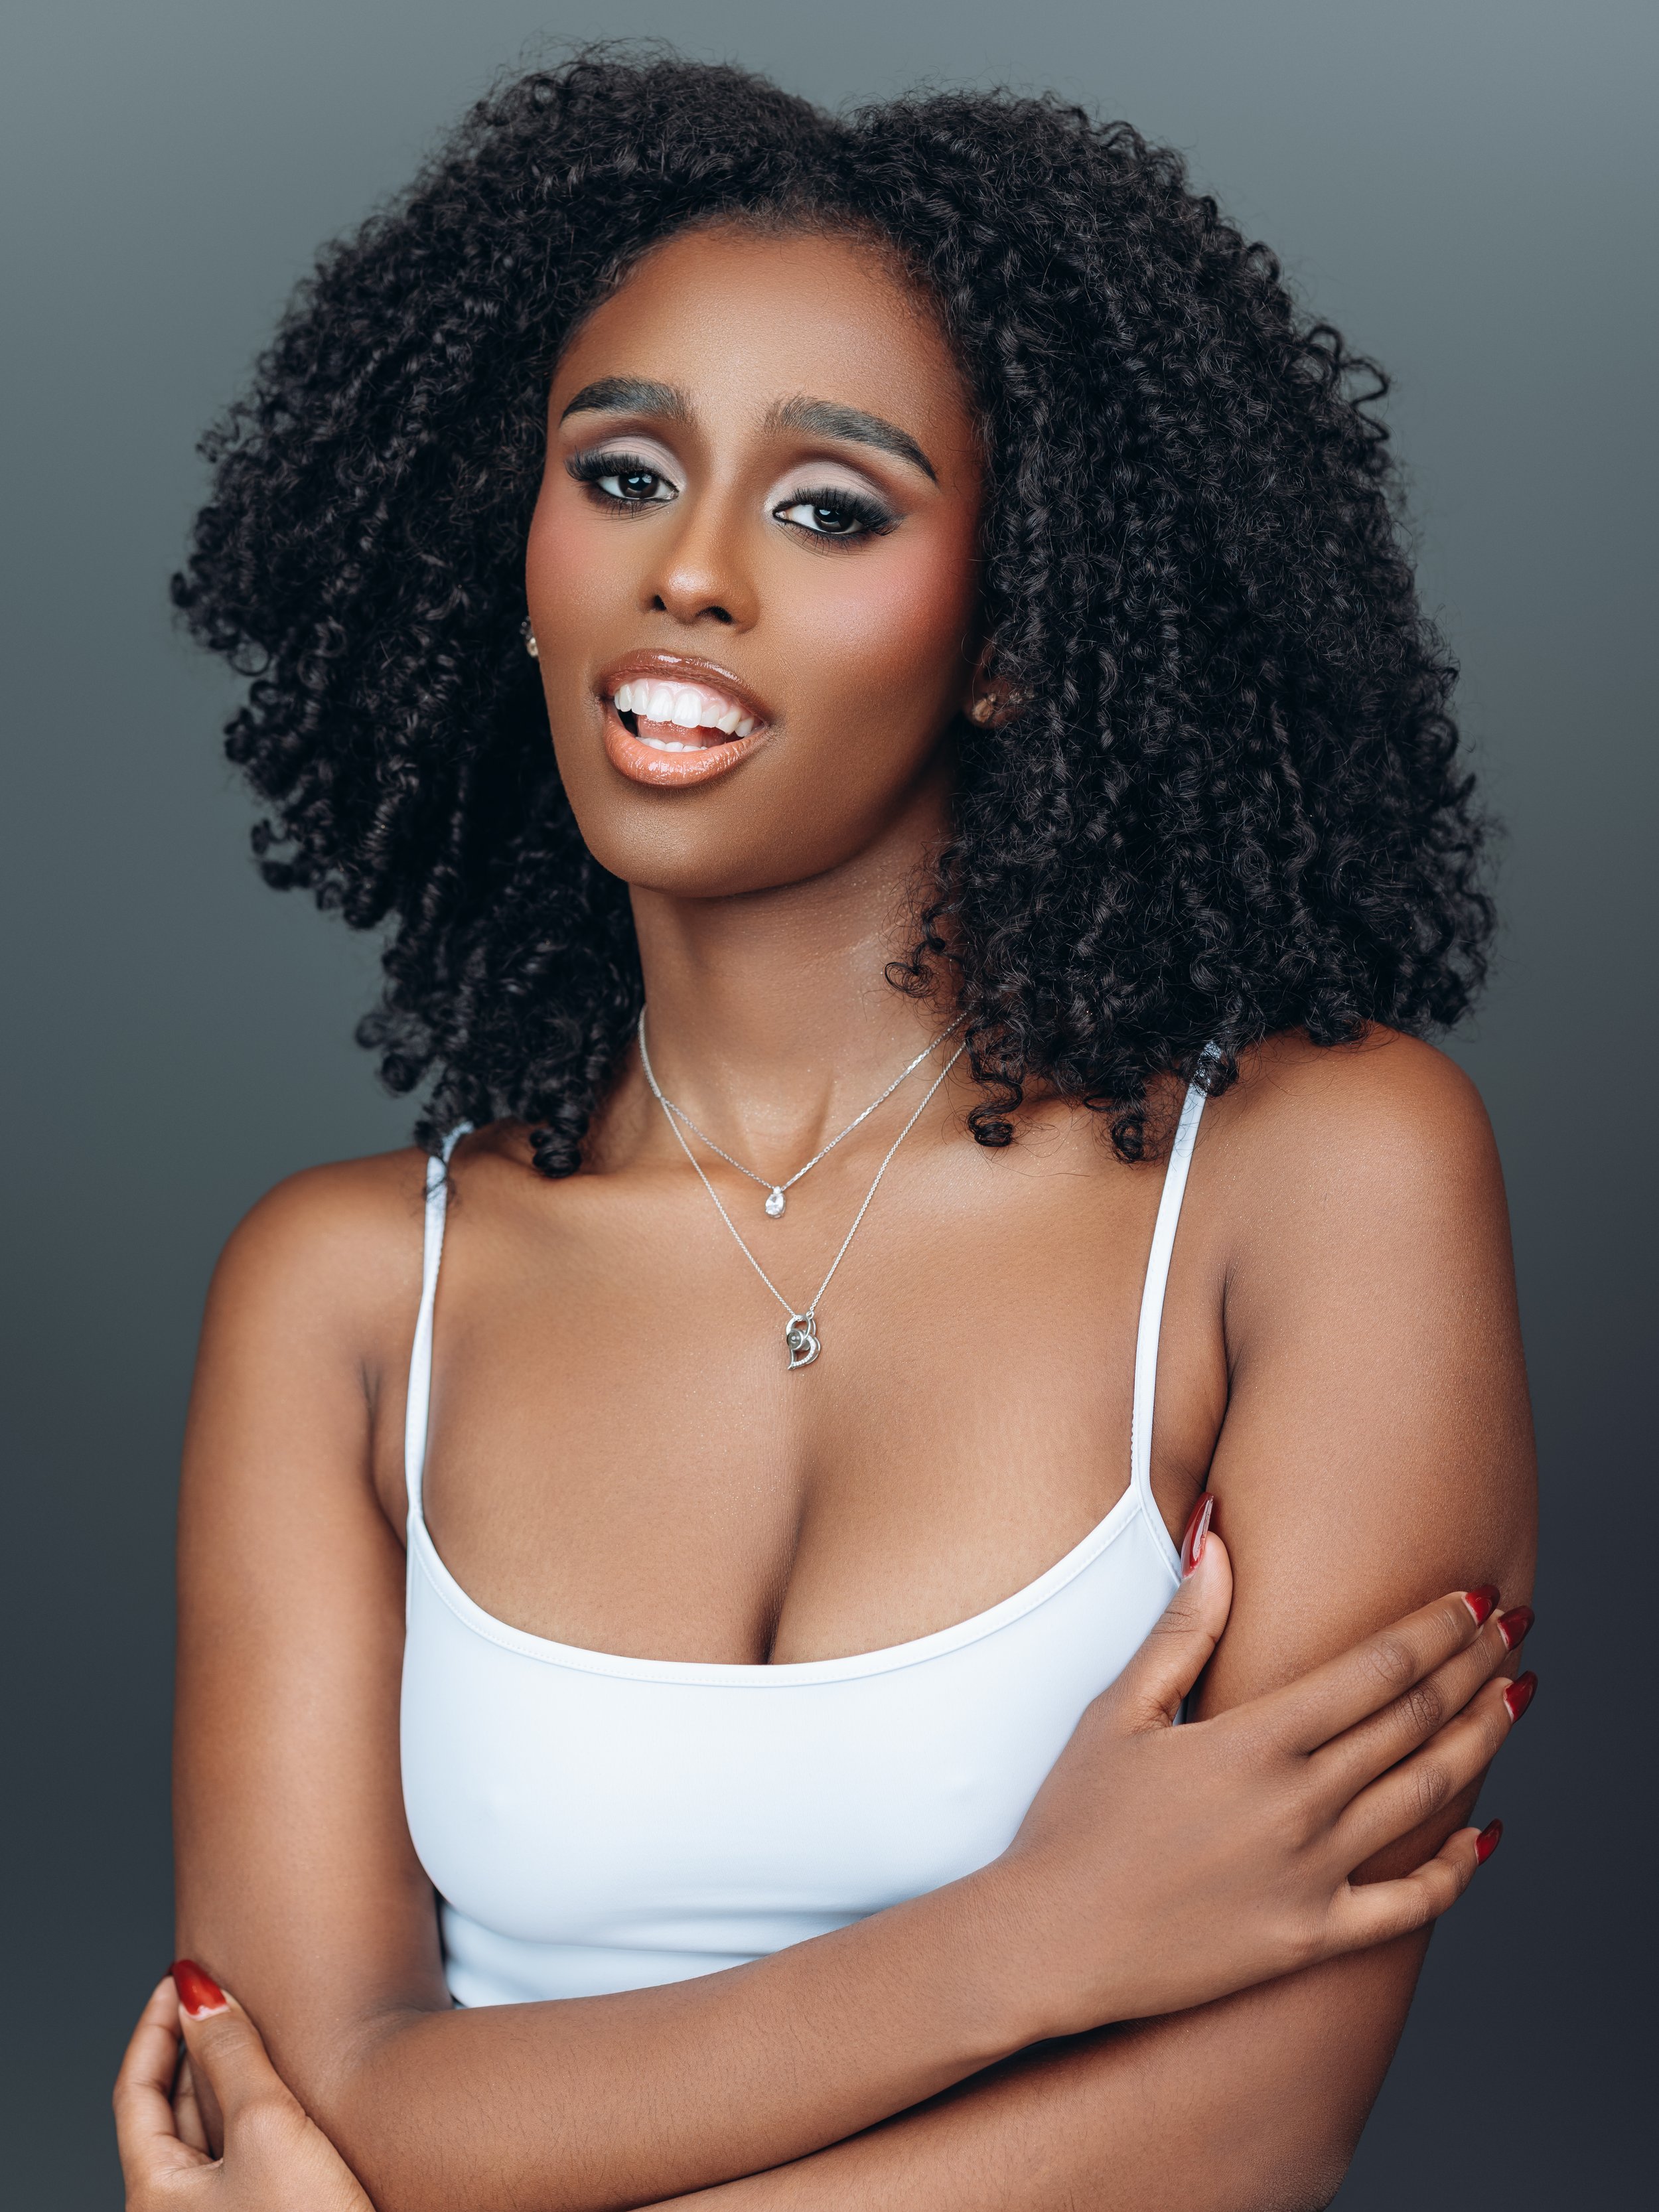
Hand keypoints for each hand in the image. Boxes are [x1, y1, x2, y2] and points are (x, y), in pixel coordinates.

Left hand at [114, 1965, 370, 2211]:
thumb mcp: (266, 2125)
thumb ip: (232, 2053)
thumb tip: (197, 1988)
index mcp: (155, 2196)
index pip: (134, 2092)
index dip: (154, 2027)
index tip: (179, 1978)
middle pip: (167, 2112)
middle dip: (189, 2047)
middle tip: (213, 1992)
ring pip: (207, 2133)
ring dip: (222, 2076)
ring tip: (247, 2027)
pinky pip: (241, 2152)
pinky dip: (251, 2108)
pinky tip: (281, 2089)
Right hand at [989, 1503, 1530, 2039]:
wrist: (1052, 1942)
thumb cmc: (1073, 1822)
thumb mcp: (1117, 1710)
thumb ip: (1182, 1627)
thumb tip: (1217, 1539)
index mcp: (1255, 1740)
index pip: (1377, 1668)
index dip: (1436, 1627)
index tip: (1474, 1596)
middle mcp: (1300, 1804)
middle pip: (1416, 1719)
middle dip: (1474, 1665)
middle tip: (1514, 1625)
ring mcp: (1315, 1875)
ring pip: (1429, 1796)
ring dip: (1482, 1739)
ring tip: (1517, 1697)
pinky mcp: (1315, 1938)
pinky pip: (1412, 1906)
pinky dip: (1461, 1869)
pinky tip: (1489, 1836)